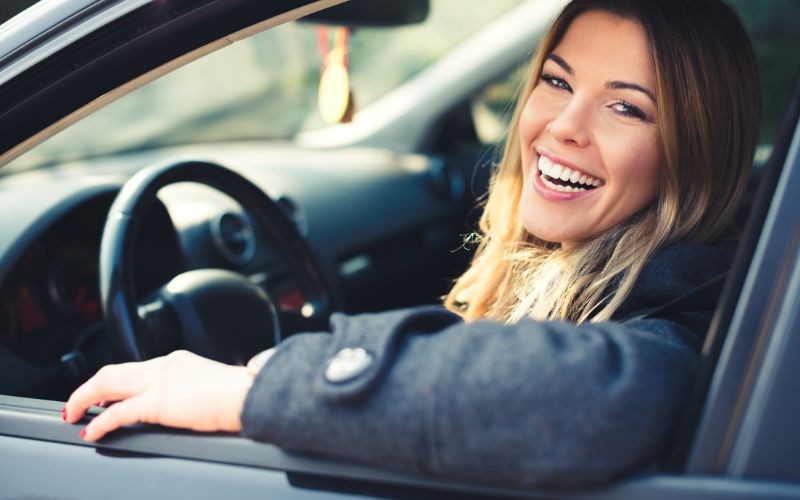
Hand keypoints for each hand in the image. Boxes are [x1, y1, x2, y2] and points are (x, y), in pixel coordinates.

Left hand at [64, 350, 253, 441]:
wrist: (250, 394)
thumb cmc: (242, 395)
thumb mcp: (214, 386)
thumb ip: (196, 391)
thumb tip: (195, 405)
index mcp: (178, 361)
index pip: (136, 368)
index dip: (115, 383)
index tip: (106, 396)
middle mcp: (164, 366)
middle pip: (113, 371)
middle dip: (90, 388)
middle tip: (78, 404)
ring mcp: (158, 382)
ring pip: (107, 383)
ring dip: (84, 398)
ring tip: (73, 414)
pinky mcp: (157, 402)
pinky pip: (116, 412)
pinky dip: (99, 421)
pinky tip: (91, 431)